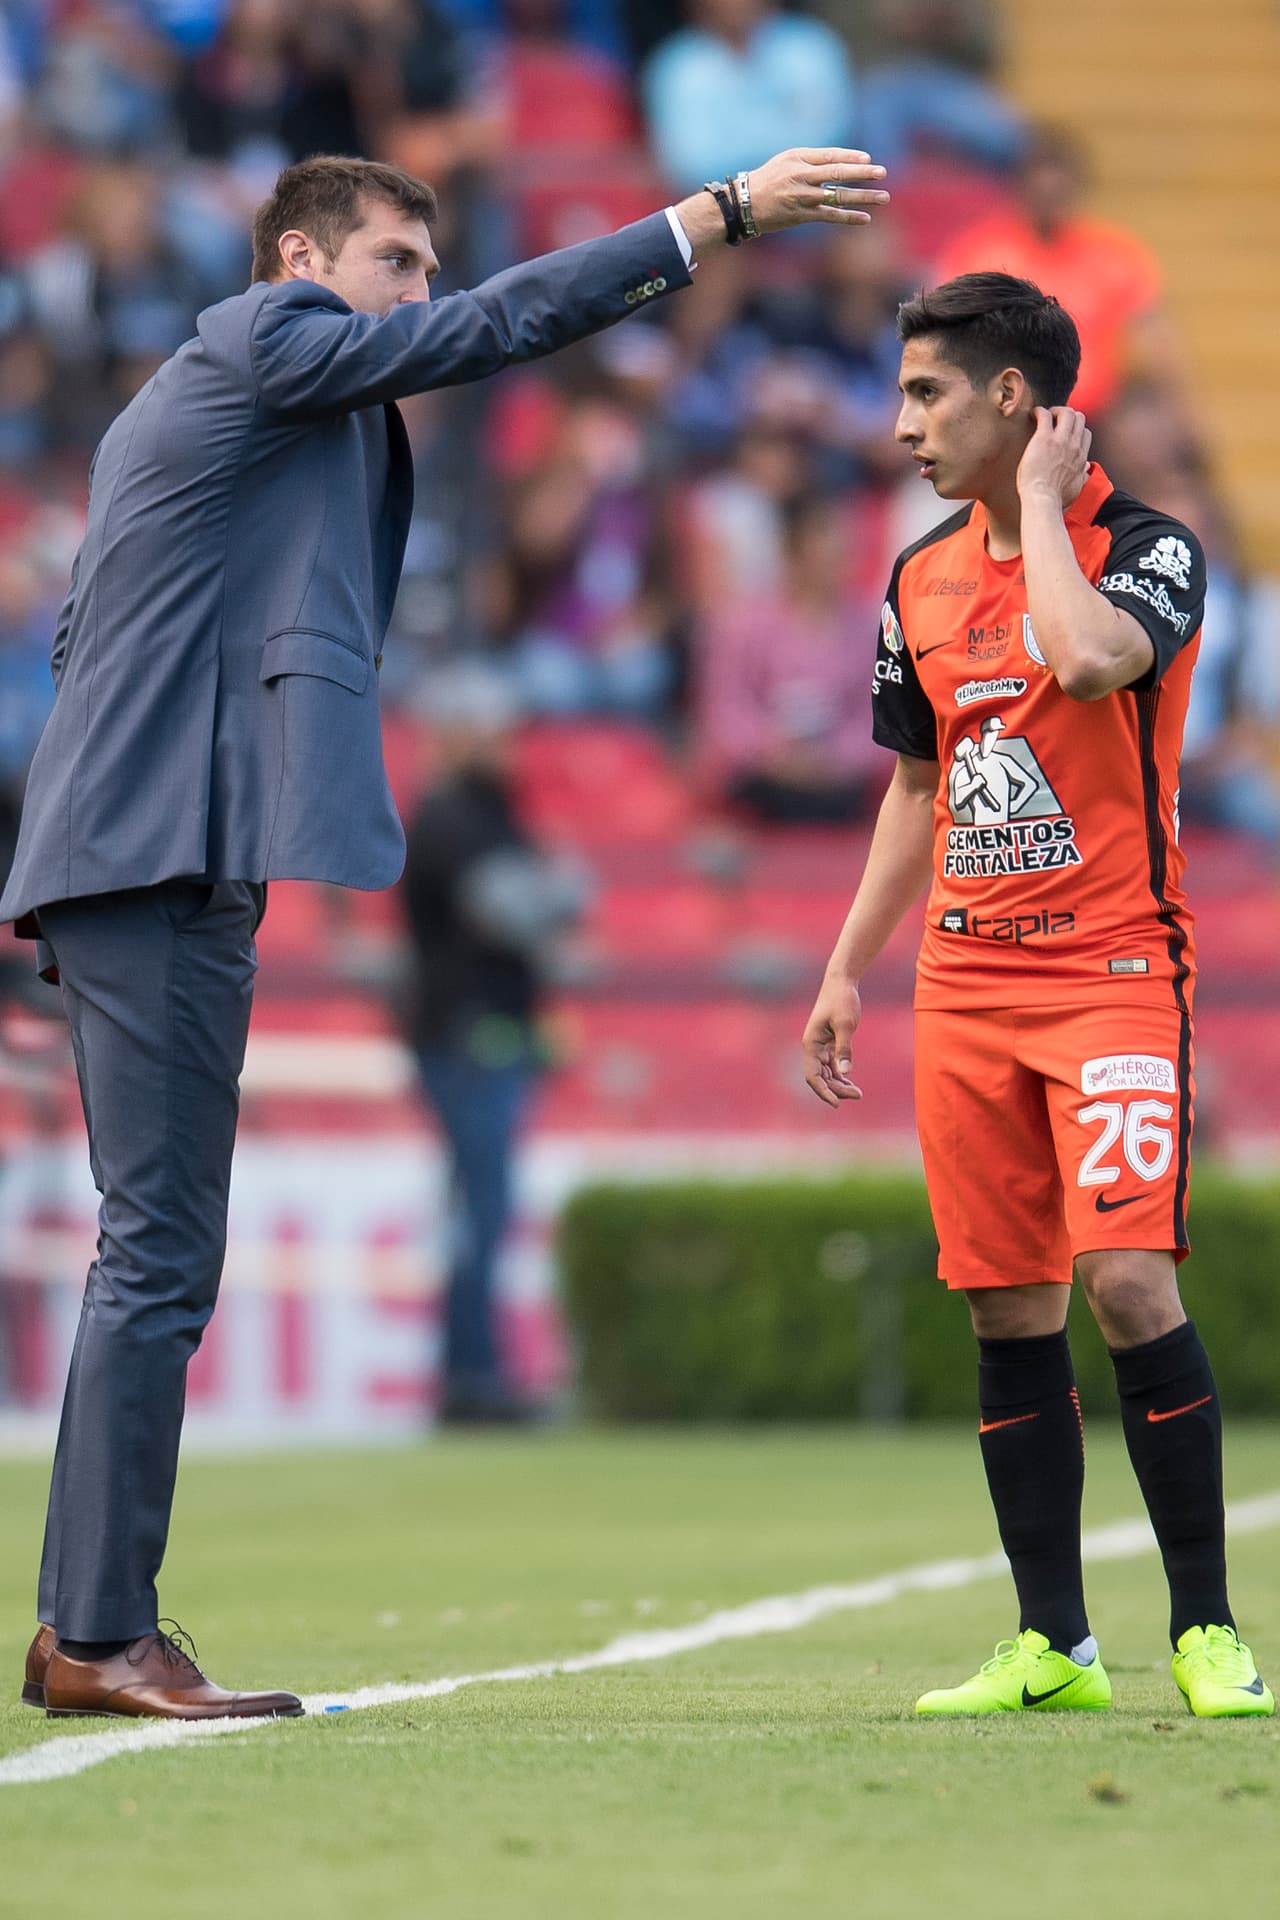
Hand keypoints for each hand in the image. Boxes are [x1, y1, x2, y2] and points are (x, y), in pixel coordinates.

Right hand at [746, 148, 888, 232]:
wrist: (744, 204)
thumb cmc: (768, 180)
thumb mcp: (787, 161)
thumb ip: (812, 160)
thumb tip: (841, 163)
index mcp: (798, 158)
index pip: (830, 156)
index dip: (851, 157)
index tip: (868, 159)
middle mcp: (801, 176)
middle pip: (837, 173)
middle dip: (862, 173)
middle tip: (882, 172)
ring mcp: (802, 197)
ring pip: (838, 195)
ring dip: (863, 197)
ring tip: (884, 197)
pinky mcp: (801, 215)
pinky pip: (830, 216)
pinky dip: (848, 217)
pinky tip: (865, 218)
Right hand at [802, 974, 862, 1107]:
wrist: (841, 981)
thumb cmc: (842, 1000)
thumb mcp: (845, 1024)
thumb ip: (844, 1048)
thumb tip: (845, 1072)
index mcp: (811, 1044)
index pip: (813, 1076)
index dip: (823, 1092)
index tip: (837, 1104)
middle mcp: (812, 1047)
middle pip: (820, 1078)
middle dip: (836, 1090)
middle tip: (858, 1095)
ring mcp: (820, 1046)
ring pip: (826, 1073)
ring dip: (839, 1085)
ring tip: (858, 1093)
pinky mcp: (829, 1042)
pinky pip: (832, 1065)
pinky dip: (840, 1075)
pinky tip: (851, 1083)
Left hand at [1016, 406, 1090, 507]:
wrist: (1042, 499)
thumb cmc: (1055, 498)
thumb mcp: (1076, 487)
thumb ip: (1082, 475)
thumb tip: (1087, 468)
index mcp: (1081, 457)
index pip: (1085, 433)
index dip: (1075, 429)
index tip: (1064, 431)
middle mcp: (1074, 446)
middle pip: (1079, 418)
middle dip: (1067, 415)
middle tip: (1054, 419)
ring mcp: (1060, 440)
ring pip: (1067, 412)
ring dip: (1056, 410)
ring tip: (1045, 416)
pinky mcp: (1044, 438)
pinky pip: (1045, 415)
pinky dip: (1039, 412)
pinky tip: (1033, 415)